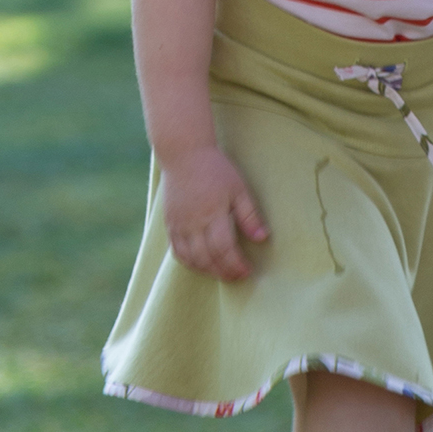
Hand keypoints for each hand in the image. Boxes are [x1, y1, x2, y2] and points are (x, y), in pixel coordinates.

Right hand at [161, 146, 269, 280]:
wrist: (184, 154)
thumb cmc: (215, 169)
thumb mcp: (239, 188)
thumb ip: (249, 215)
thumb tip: (262, 238)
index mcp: (213, 213)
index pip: (224, 249)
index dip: (236, 264)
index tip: (247, 271)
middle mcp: (193, 222)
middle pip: (207, 258)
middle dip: (223, 272)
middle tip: (236, 277)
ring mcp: (179, 224)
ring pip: (190, 258)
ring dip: (206, 270)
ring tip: (221, 274)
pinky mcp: (170, 224)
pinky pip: (177, 251)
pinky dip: (189, 262)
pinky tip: (201, 265)